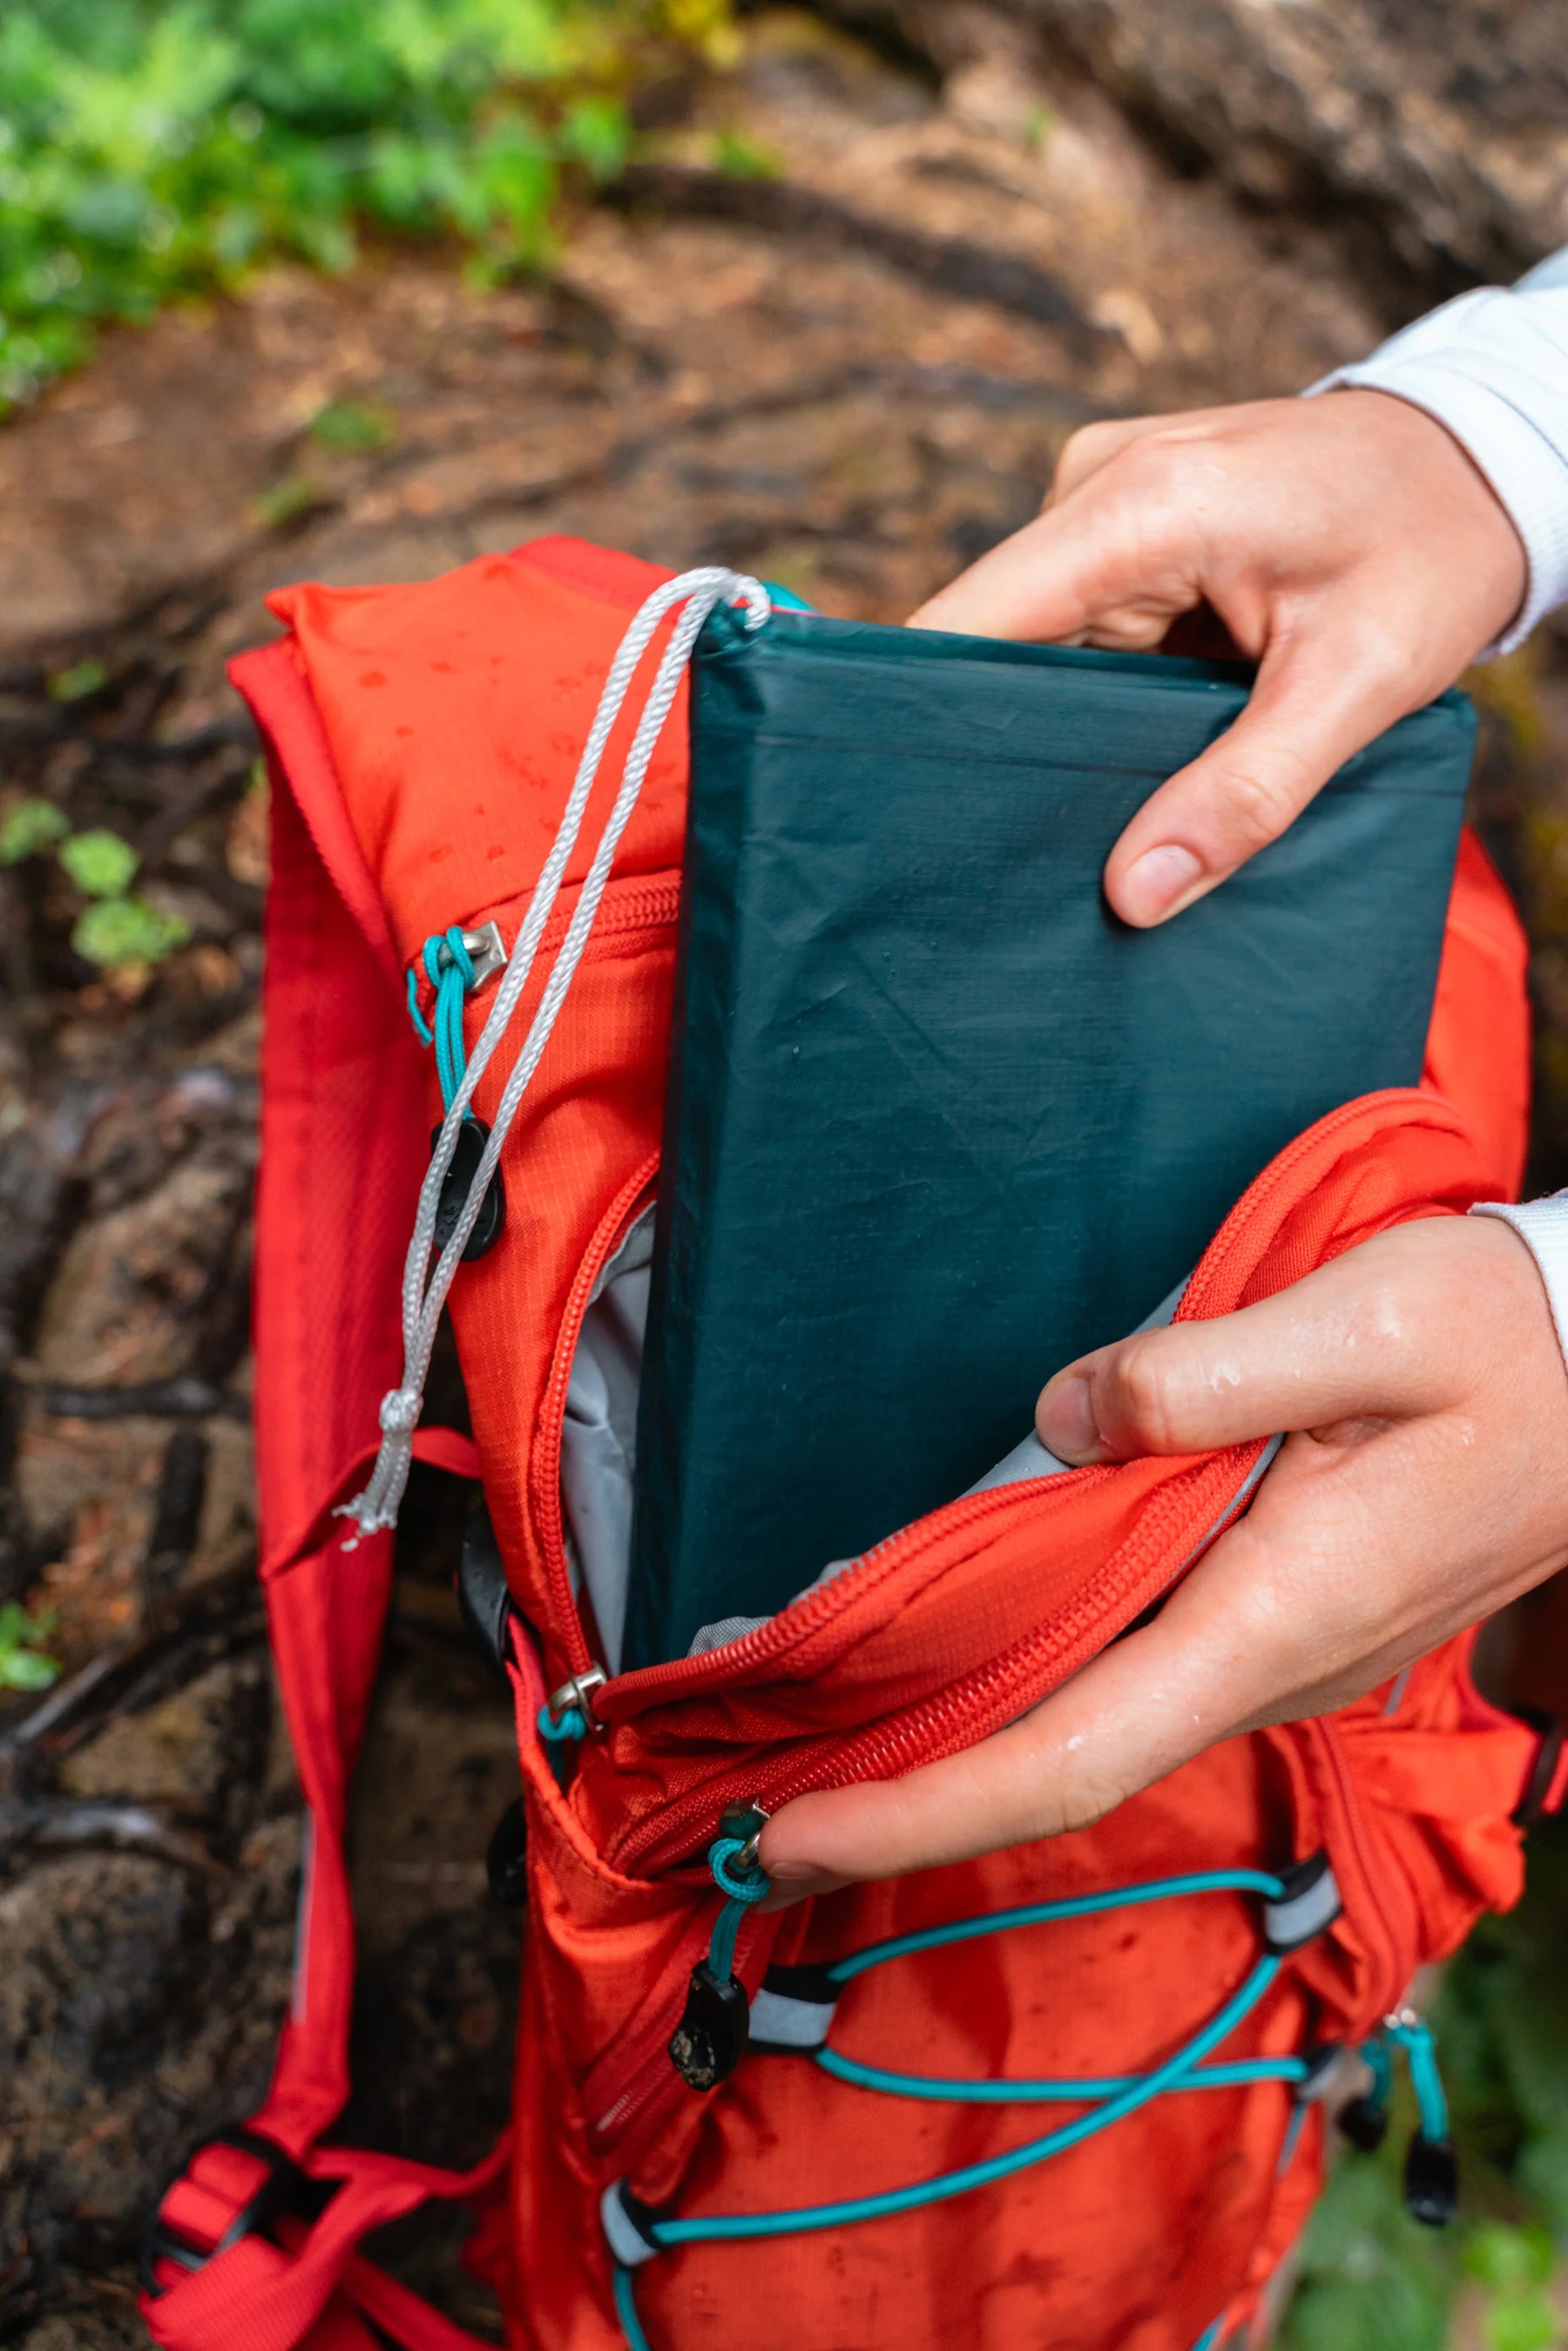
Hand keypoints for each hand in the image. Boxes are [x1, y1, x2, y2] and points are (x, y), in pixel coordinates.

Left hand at [758, 1216, 1567, 1904]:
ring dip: (951, 1740)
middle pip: (1052, 1762)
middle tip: (738, 1802)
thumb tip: (1061, 1422)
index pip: (1064, 1755)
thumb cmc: (1503, 1340)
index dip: (917, 1807)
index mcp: (1272, 1618)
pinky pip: (1124, 1672)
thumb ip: (1199, 1374)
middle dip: (898, 1795)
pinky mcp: (1272, 1621)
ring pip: (1085, 1723)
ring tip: (807, 1724)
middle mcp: (1265, 1669)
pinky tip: (946, 1647)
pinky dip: (1019, 1680)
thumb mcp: (1365, 1318)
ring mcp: (1272, 1658)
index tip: (788, 1836)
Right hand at [907, 391, 1526, 925]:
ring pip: (1033, 639)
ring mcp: (1106, 495)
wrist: (1482, 461)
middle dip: (1007, 740)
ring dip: (1060, 719)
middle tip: (1026, 851)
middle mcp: (1100, 484)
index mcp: (1143, 505)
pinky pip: (1074, 620)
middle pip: (991, 639)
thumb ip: (1247, 794)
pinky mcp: (1122, 518)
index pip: (968, 623)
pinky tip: (1138, 742)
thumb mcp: (1360, 683)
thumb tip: (1136, 894)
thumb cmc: (1432, 549)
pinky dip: (1096, 688)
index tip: (913, 817)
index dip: (930, 722)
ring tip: (1100, 800)